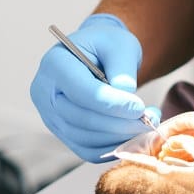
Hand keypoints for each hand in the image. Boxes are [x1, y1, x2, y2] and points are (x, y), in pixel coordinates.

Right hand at [30, 14, 160, 161]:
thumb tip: (126, 92)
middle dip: (118, 123)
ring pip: (84, 138)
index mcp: (55, 63)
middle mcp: (45, 92)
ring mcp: (50, 115)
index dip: (111, 104)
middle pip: (81, 118)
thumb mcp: (119, 44)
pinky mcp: (61, 132)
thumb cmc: (107, 44)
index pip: (81, 91)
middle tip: (149, 121)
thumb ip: (123, 66)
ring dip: (118, 138)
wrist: (96, 54)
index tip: (140, 108)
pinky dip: (111, 148)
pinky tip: (133, 137)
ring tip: (146, 126)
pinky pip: (86, 149)